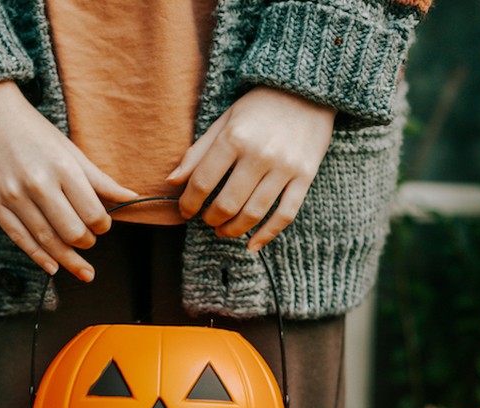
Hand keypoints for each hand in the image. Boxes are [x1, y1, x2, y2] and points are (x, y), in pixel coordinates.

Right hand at [0, 81, 136, 281]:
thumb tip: (132, 197)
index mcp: (63, 167)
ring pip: (46, 240)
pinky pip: (19, 238)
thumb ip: (99, 179)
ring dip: (67, 259)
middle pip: (72, 232)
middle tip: (89, 242)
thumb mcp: (69, 150)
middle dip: (86, 243)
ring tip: (81, 269)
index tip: (102, 225)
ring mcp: (12, 195)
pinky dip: (39, 257)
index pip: (92, 213)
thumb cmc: (32, 130)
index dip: (103, 226)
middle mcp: (38, 183)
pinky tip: (52, 267)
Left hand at [167, 86, 336, 251]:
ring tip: (224, 230)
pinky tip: (252, 245)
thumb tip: (172, 181)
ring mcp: (285, 167)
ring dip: (233, 229)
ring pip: (254, 213)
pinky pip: (286, 214)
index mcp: (234, 138)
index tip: (185, 210)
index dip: (189, 202)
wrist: (308, 91)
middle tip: (206, 220)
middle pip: (227, 203)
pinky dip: (267, 234)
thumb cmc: (259, 108)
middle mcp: (260, 154)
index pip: (203, 182)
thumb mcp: (224, 122)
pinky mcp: (305, 176)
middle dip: (211, 218)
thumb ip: (197, 152)